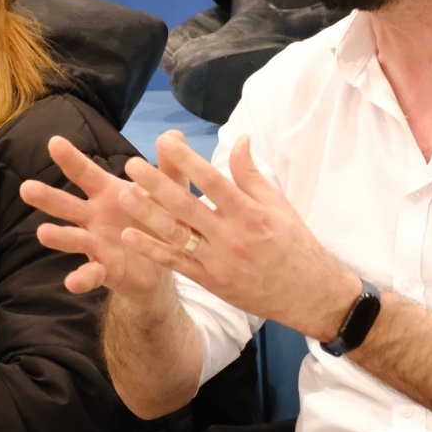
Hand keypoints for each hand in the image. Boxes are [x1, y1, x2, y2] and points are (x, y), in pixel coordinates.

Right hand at [21, 135, 178, 300]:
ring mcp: (96, 244)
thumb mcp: (169, 192)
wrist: (171, 260)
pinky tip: (72, 282)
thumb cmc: (162, 216)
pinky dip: (81, 279)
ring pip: (72, 238)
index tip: (54, 142)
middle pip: (67, 205)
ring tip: (43, 233)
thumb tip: (174, 133)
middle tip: (26, 188)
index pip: (85, 173)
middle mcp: (94, 217)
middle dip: (48, 197)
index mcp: (108, 193)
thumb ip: (167, 167)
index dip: (71, 158)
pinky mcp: (104, 269)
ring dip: (58, 237)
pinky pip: (89, 274)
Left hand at [117, 131, 358, 339]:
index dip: (187, 161)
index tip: (165, 143)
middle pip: (188, 206)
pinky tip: (130, 237)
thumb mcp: (279, 206)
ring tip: (124, 195)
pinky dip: (153, 251)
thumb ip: (252, 175)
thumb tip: (240, 138)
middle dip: (157, 184)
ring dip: (148, 215)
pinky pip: (176, 264)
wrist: (306, 293)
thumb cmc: (294, 244)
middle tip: (132, 165)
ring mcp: (218, 260)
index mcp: (250, 213)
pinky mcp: (210, 281)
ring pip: (177, 235)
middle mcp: (232, 236)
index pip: (213, 181)